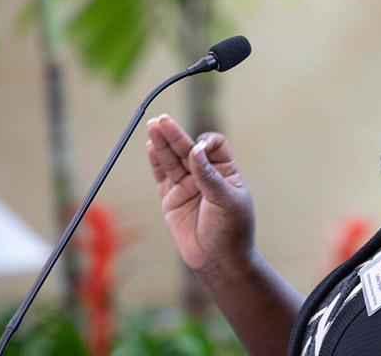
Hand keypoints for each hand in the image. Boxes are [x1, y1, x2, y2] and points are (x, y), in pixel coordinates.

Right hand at [146, 114, 254, 273]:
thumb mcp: (226, 201)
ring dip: (162, 143)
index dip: (206, 143)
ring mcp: (187, 186)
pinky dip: (155, 162)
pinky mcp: (171, 198)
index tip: (200, 149)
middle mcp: (205, 175)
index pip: (215, 146)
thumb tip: (196, 150)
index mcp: (226, 171)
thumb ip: (209, 176)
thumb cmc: (231, 230)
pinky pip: (162, 176)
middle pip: (188, 148)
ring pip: (172, 160)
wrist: (219, 260)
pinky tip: (150, 146)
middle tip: (162, 121)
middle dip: (176, 135)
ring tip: (152, 126)